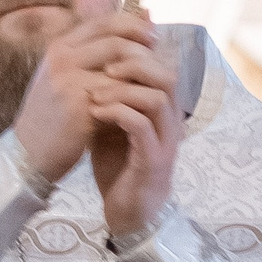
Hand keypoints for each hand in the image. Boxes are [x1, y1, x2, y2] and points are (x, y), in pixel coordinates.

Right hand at [11, 13, 154, 182]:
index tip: (153, 37)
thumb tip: (130, 29)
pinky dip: (135, 97)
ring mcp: (68, 82)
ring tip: (155, 83)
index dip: (133, 26)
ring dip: (143, 74)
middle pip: (115, 39)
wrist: (28, 154)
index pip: (104, 22)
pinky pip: (119, 94)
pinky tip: (144, 104)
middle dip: (144, 48)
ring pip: (120, 65)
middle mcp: (61, 59)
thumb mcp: (65, 78)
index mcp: (59, 48)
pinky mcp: (79, 107)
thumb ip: (93, 56)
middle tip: (160, 62)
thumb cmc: (52, 116)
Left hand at [86, 17, 180, 236]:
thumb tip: (90, 63)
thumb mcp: (111, 124)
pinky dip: (118, 113)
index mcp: (163, 108)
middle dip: (134, 63)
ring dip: (123, 89)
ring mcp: (165, 141)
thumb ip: (108, 94)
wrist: (127, 212)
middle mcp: (171, 120)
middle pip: (167, 73)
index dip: (138, 50)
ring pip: (158, 97)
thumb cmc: (119, 166)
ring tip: (95, 92)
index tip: (104, 50)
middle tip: (102, 66)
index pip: (162, 64)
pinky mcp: (153, 161)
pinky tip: (96, 113)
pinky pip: (142, 126)